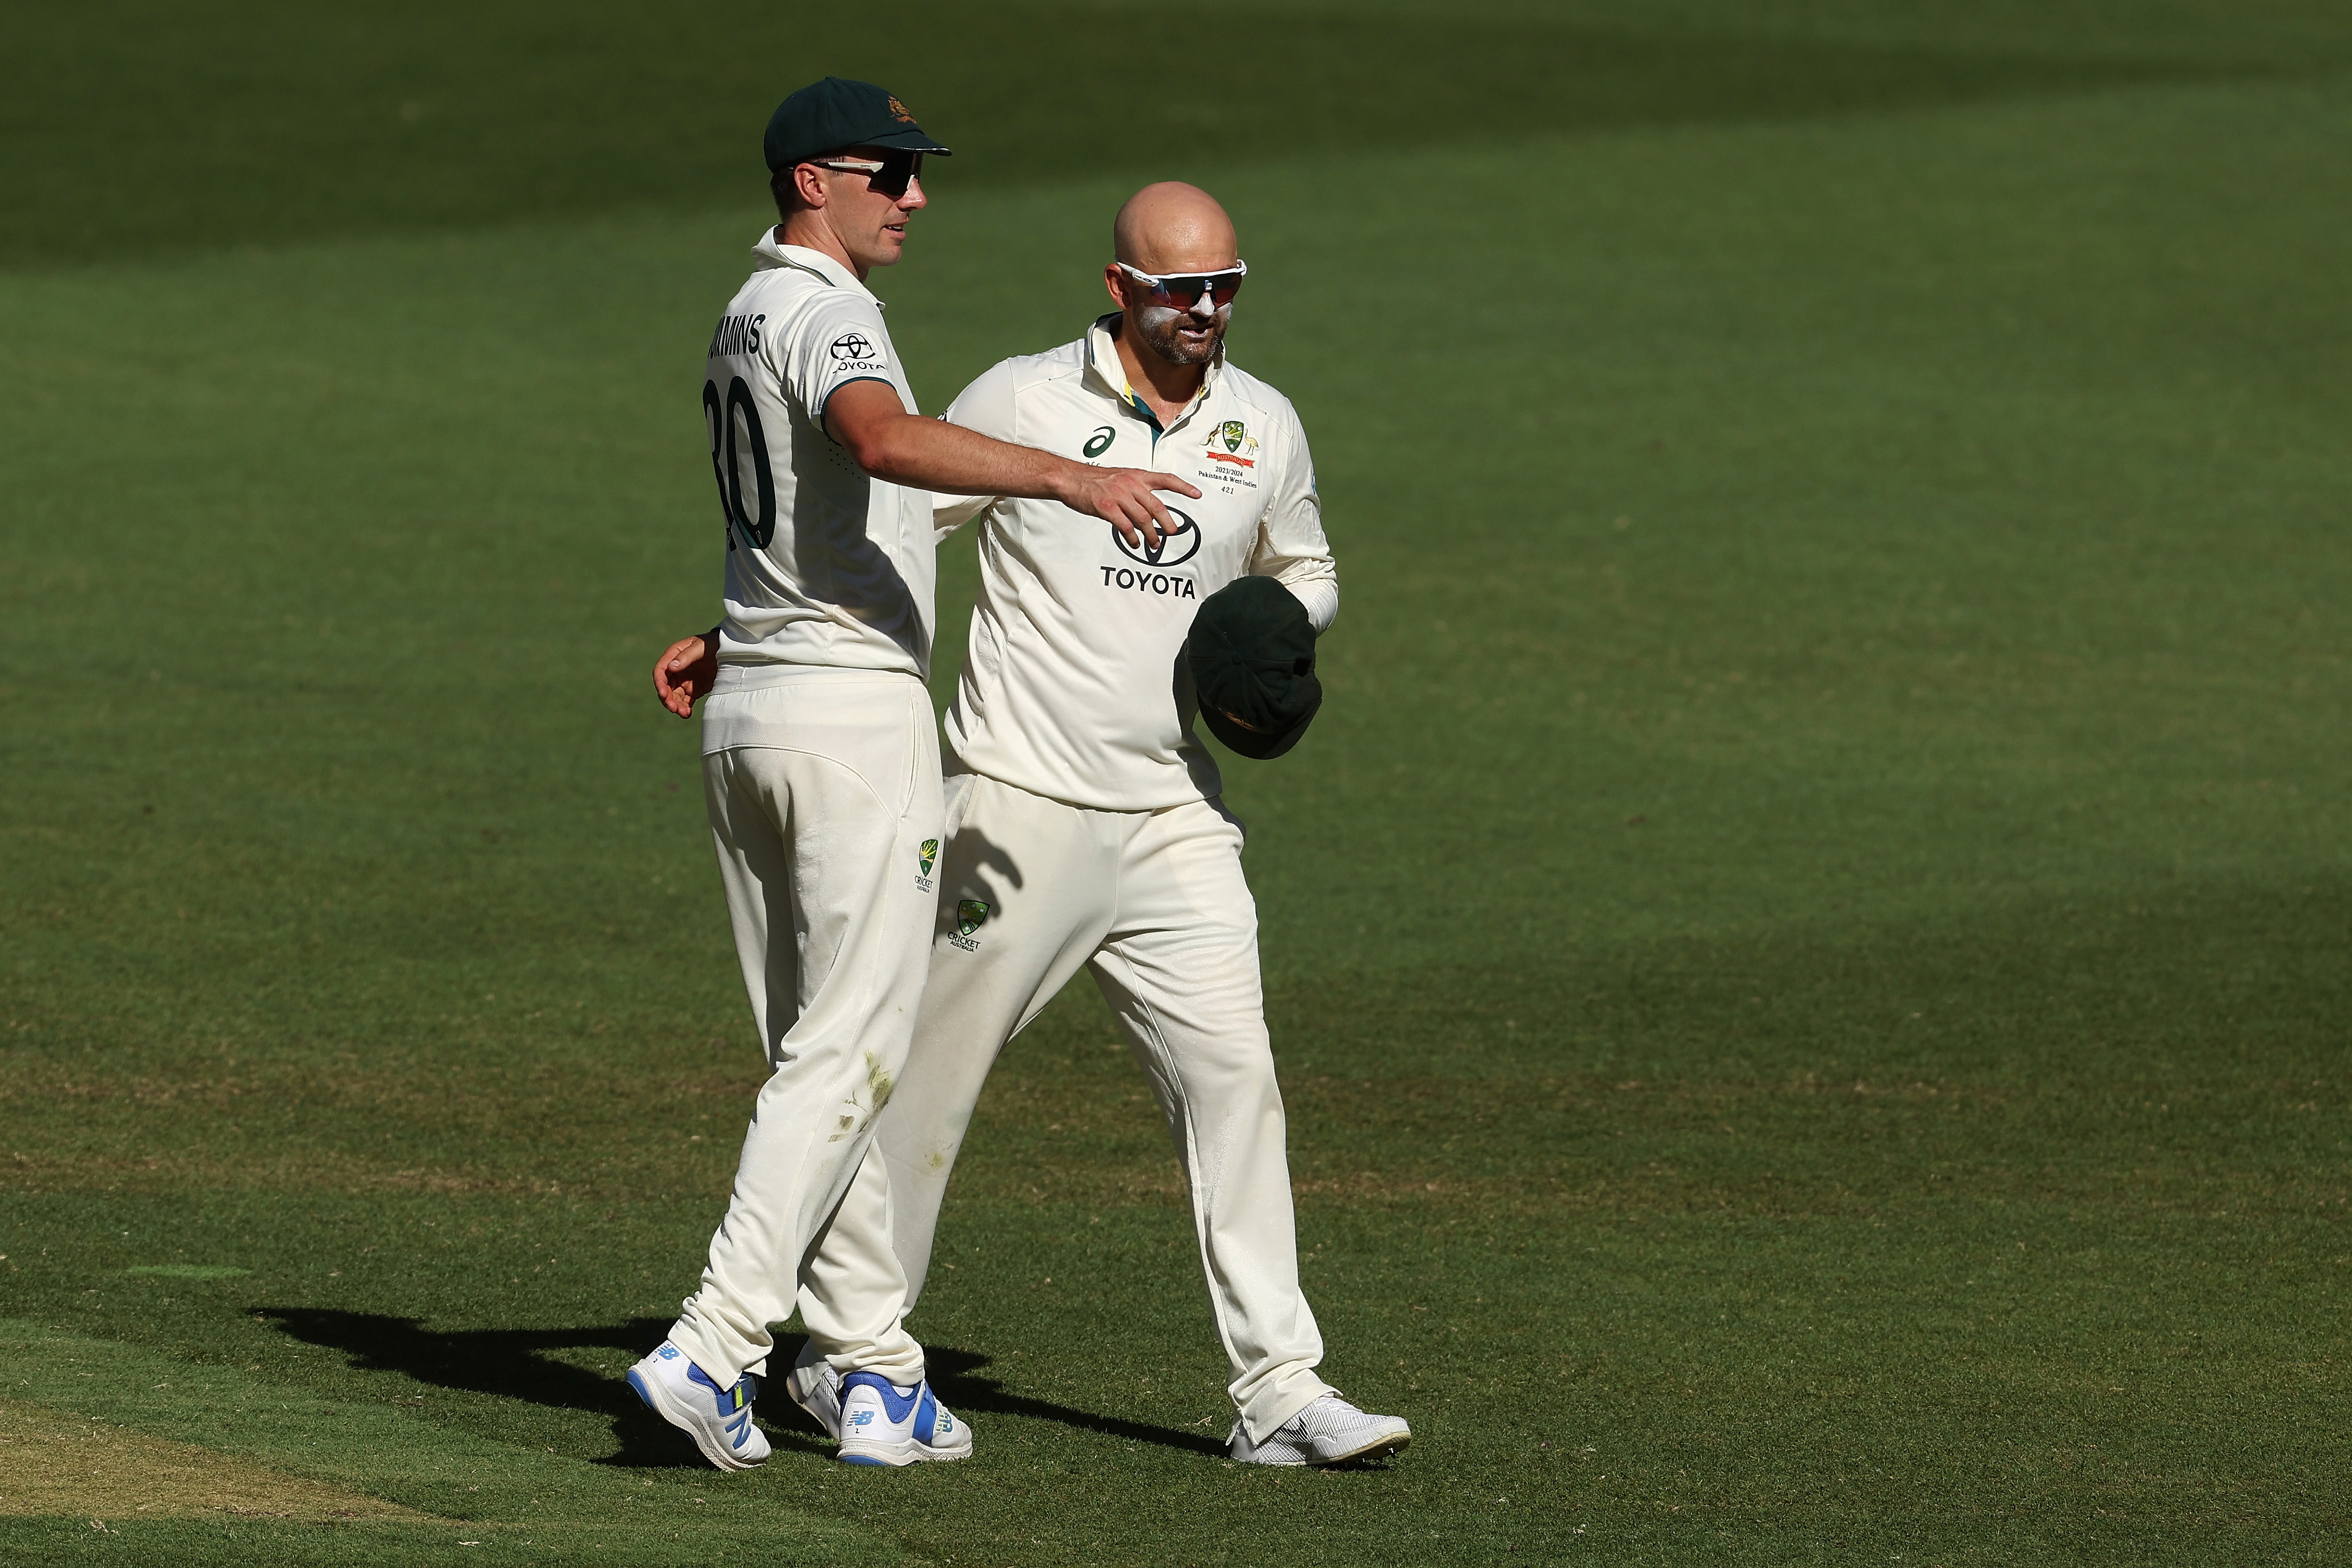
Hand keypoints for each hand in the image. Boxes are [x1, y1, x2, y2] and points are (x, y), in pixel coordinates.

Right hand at [653, 632, 717, 717]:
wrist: (732, 650)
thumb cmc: (714, 643)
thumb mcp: (701, 647)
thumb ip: (686, 656)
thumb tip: (670, 667)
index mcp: (674, 655)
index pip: (661, 671)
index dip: (659, 683)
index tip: (663, 694)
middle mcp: (677, 669)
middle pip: (665, 686)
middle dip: (667, 698)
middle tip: (673, 708)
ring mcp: (685, 680)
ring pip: (674, 696)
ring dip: (675, 705)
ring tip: (683, 713)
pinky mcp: (694, 690)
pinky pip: (685, 701)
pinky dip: (684, 708)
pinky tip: (687, 713)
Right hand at [1054, 465, 1201, 551]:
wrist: (1072, 479)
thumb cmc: (1095, 480)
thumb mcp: (1121, 477)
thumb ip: (1137, 489)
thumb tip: (1151, 508)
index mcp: (1137, 475)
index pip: (1166, 479)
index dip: (1183, 487)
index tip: (1197, 494)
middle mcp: (1131, 484)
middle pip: (1157, 506)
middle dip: (1167, 522)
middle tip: (1172, 533)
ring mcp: (1119, 496)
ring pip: (1143, 519)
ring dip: (1151, 535)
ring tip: (1154, 544)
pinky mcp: (1107, 508)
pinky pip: (1126, 526)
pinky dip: (1132, 537)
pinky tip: (1134, 542)